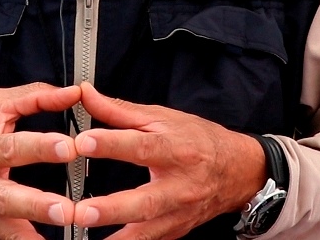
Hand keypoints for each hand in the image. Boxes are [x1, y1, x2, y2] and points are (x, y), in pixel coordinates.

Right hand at [0, 83, 81, 238]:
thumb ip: (36, 97)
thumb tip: (73, 94)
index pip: (10, 147)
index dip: (39, 147)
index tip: (68, 147)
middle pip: (6, 195)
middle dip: (37, 203)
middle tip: (66, 208)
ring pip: (7, 224)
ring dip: (35, 228)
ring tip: (63, 225)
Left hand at [72, 82, 266, 238]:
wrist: (237, 170)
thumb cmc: (198, 139)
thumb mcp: (162, 117)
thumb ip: (119, 110)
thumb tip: (85, 95)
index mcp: (175, 148)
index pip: (141, 146)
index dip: (112, 144)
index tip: (84, 142)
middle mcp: (179, 184)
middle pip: (145, 200)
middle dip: (112, 208)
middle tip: (82, 211)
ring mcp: (179, 212)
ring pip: (147, 228)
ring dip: (118, 234)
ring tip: (86, 230)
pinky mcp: (176, 229)